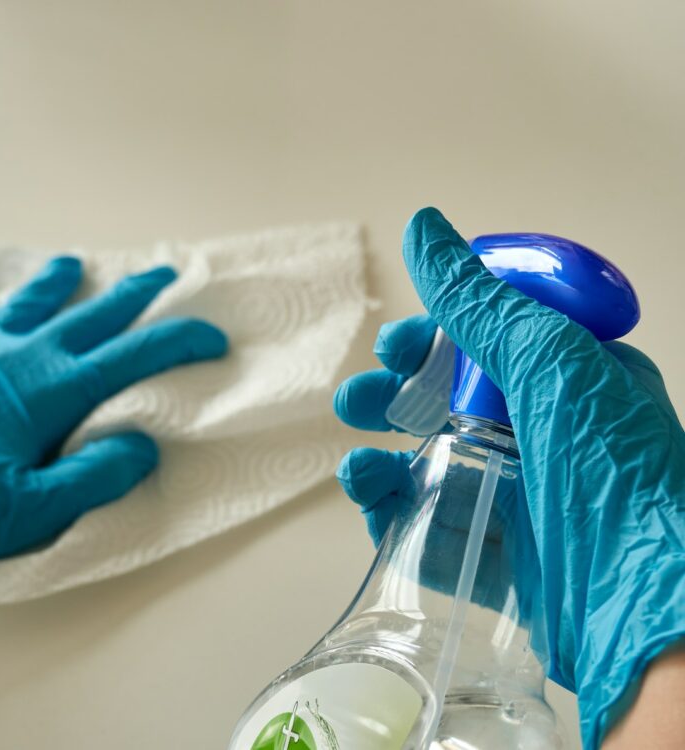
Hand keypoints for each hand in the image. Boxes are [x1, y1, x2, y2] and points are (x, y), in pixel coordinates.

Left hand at [0, 258, 226, 571]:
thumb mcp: (31, 510)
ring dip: (55, 284)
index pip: (132, 356)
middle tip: (163, 271)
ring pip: (26, 307)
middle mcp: (19, 360)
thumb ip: (93, 476)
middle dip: (132, 294)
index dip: (178, 342)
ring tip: (72, 263)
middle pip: (89, 317)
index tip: (212, 336)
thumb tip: (140, 446)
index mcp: (52, 393)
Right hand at [333, 208, 683, 748]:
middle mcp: (542, 439)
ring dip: (380, 452)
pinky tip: (367, 492)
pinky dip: (387, 508)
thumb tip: (423, 225)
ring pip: (427, 465)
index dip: (433, 338)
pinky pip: (424, 525)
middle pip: (447, 405)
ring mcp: (516, 501)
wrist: (645, 609)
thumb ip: (479, 301)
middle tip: (358, 400)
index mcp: (570, 383)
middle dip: (393, 397)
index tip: (396, 344)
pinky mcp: (491, 559)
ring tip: (354, 456)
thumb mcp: (550, 362)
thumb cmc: (615, 475)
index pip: (487, 344)